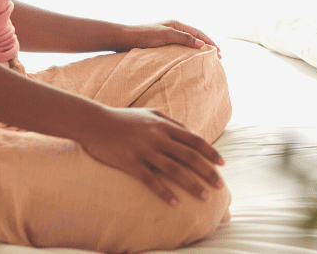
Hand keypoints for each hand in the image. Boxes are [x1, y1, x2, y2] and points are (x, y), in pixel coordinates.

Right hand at [74, 106, 224, 204]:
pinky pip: (151, 180)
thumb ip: (170, 122)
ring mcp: (144, 150)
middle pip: (189, 156)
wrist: (94, 123)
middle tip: (219, 186)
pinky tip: (175, 203)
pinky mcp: (130, 162)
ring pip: (174, 170)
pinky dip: (164, 192)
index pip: (194, 140)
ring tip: (204, 197)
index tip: (222, 165)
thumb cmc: (123, 119)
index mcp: (163, 126)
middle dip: (207, 172)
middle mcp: (157, 137)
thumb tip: (189, 131)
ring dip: (192, 184)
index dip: (210, 152)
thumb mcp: (149, 114)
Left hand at [118, 20, 221, 56]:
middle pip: (194, 37)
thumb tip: (202, 44)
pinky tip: (188, 61)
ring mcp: (166, 36)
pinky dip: (187, 54)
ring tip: (205, 60)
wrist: (123, 39)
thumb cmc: (143, 36)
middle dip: (206, 46)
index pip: (198, 33)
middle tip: (217, 57)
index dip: (210, 42)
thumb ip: (184, 38)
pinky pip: (179, 48)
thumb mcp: (166, 36)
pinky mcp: (160, 44)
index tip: (220, 53)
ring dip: (197, 50)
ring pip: (187, 43)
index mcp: (176, 24)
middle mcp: (172, 28)